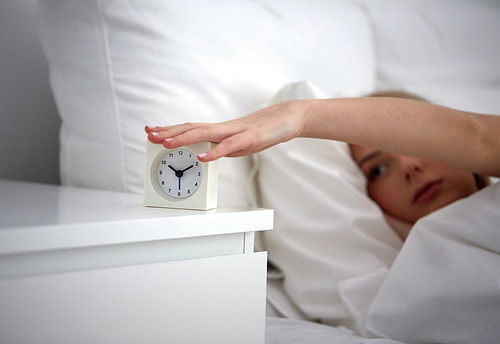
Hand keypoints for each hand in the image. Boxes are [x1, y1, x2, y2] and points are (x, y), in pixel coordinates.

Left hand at [145, 100, 309, 161]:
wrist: (286, 118)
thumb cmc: (263, 131)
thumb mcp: (238, 143)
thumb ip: (221, 147)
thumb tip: (206, 154)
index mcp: (219, 131)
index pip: (190, 128)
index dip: (170, 130)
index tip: (152, 131)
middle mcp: (223, 129)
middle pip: (192, 129)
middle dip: (170, 133)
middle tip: (150, 135)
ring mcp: (236, 132)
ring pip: (205, 134)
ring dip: (185, 139)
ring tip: (167, 144)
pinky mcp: (249, 138)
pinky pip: (229, 146)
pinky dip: (214, 151)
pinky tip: (202, 157)